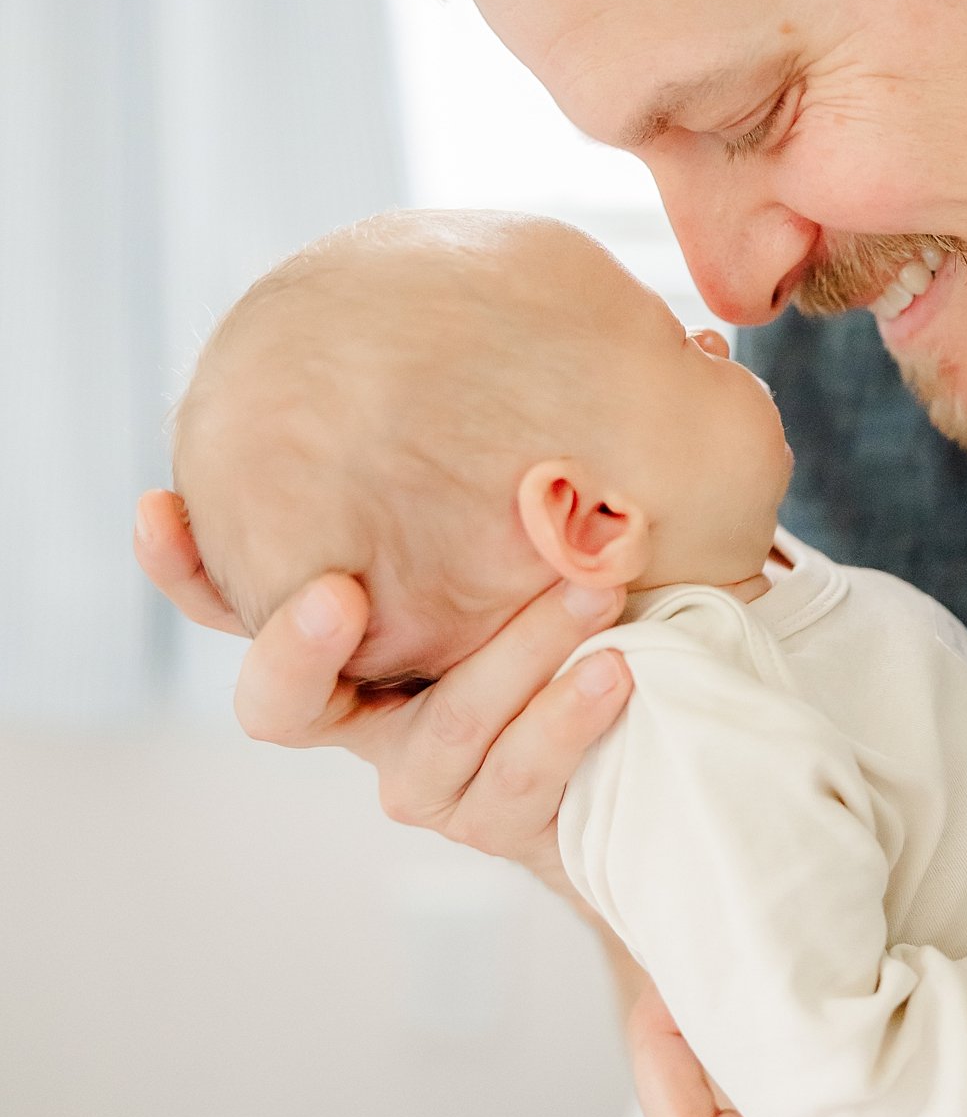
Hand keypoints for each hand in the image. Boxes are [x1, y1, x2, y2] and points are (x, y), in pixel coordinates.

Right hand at [133, 489, 631, 895]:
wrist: (656, 709)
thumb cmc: (574, 575)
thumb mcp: (530, 507)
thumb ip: (498, 442)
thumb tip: (500, 299)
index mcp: (336, 630)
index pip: (226, 598)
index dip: (181, 564)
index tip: (160, 506)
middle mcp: (361, 708)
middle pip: (280, 704)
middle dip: (296, 647)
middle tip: (338, 593)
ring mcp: (426, 773)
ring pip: (444, 728)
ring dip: (518, 654)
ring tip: (587, 589)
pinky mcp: (497, 817)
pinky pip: (519, 777)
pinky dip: (565, 718)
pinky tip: (612, 669)